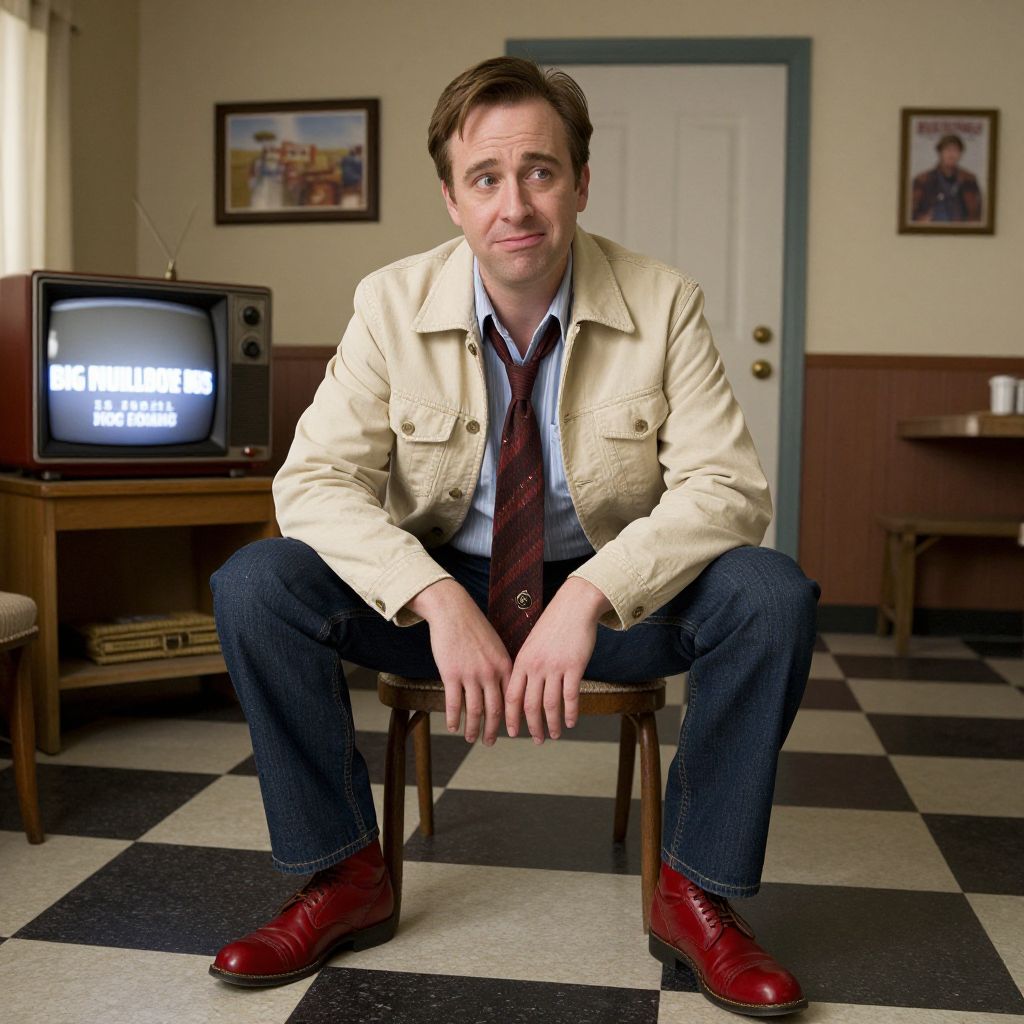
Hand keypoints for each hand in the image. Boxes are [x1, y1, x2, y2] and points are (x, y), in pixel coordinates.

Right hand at [405, 579, 510, 744]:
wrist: (452, 610)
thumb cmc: (473, 626)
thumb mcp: (495, 645)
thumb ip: (500, 666)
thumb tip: (502, 686)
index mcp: (504, 665)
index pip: (511, 698)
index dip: (511, 718)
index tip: (511, 731)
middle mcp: (490, 672)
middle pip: (495, 710)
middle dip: (493, 730)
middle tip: (490, 742)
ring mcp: (471, 674)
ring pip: (475, 710)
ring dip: (473, 728)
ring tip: (471, 739)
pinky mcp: (451, 673)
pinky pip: (454, 703)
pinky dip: (454, 718)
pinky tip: (453, 727)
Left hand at [504, 577, 611, 742]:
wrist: (574, 605)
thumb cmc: (553, 624)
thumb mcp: (532, 644)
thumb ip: (527, 666)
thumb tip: (523, 690)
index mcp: (522, 661)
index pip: (511, 696)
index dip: (510, 718)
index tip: (511, 732)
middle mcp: (535, 666)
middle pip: (529, 705)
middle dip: (532, 727)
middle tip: (536, 740)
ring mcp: (555, 666)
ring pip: (550, 705)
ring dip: (552, 724)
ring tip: (555, 735)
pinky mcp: (574, 666)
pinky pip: (570, 696)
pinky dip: (570, 713)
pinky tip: (571, 722)